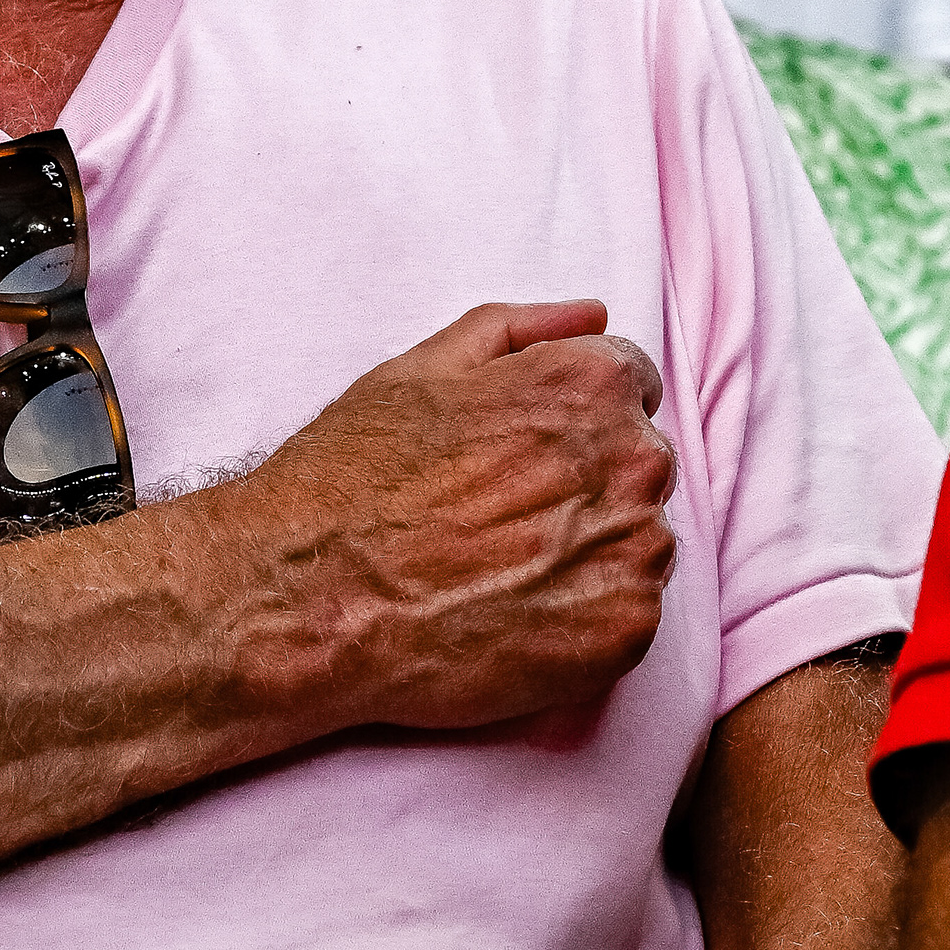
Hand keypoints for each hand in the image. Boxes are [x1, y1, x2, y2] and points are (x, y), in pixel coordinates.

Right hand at [218, 302, 675, 743]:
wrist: (310, 601)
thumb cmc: (353, 482)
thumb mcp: (419, 370)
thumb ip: (518, 330)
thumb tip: (592, 317)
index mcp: (590, 385)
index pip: (631, 387)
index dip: (571, 419)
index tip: (521, 457)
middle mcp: (632, 460)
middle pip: (637, 466)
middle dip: (585, 484)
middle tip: (498, 519)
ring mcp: (636, 551)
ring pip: (639, 543)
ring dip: (589, 553)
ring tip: (501, 572)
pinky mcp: (625, 632)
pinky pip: (631, 615)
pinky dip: (584, 620)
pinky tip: (513, 617)